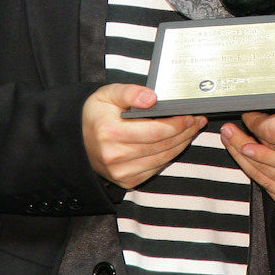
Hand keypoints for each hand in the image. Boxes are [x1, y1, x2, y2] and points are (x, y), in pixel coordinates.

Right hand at [82, 83, 204, 187]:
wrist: (76, 139)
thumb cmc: (95, 114)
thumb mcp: (108, 94)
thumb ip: (130, 92)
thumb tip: (151, 97)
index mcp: (111, 133)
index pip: (155, 131)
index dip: (178, 124)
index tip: (191, 115)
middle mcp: (115, 156)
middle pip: (162, 146)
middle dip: (185, 132)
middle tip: (197, 120)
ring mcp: (120, 172)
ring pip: (162, 159)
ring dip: (181, 144)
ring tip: (191, 130)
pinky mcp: (126, 181)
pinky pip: (156, 169)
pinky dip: (169, 156)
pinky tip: (177, 143)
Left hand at [222, 119, 274, 227]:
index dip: (266, 131)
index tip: (253, 117)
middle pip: (269, 160)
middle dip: (245, 142)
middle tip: (230, 129)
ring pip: (263, 174)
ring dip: (242, 156)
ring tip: (229, 140)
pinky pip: (266, 186)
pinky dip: (253, 171)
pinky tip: (243, 158)